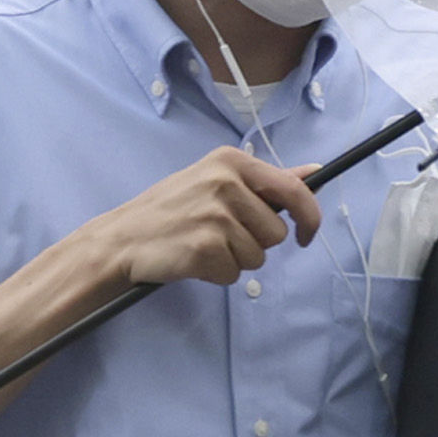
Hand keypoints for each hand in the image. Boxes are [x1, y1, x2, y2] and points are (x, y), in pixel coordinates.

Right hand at [84, 148, 320, 288]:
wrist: (123, 238)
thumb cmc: (172, 210)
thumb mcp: (216, 179)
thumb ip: (266, 179)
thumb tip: (314, 172)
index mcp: (231, 161)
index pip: (293, 190)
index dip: (309, 218)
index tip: (306, 235)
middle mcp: (224, 183)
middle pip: (275, 232)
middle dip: (254, 242)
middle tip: (219, 234)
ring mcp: (214, 216)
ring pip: (257, 257)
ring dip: (234, 259)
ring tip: (203, 244)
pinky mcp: (204, 248)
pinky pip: (234, 275)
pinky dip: (216, 273)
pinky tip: (193, 258)